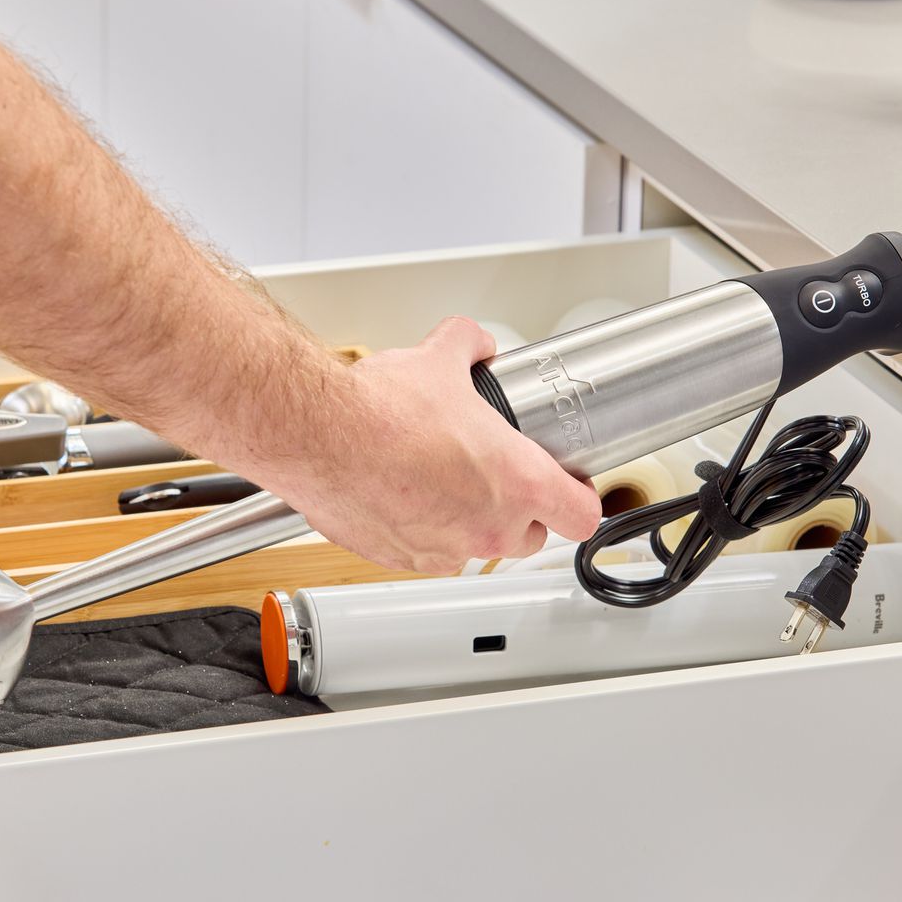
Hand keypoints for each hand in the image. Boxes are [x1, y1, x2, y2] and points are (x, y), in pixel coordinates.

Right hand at [267, 316, 600, 574]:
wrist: (319, 436)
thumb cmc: (380, 412)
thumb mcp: (440, 359)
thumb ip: (469, 347)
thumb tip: (473, 343)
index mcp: (517, 482)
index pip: (582, 515)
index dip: (579, 498)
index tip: (568, 484)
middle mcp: (486, 526)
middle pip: (530, 537)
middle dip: (519, 512)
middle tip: (496, 477)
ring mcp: (443, 548)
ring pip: (473, 546)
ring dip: (466, 522)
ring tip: (441, 482)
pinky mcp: (400, 558)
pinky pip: (425, 552)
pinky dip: (419, 530)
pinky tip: (400, 493)